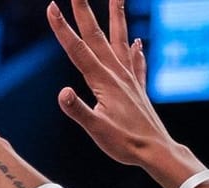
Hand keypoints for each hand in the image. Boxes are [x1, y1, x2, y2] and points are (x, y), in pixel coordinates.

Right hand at [45, 0, 181, 170]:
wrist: (157, 152)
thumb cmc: (126, 144)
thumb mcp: (97, 130)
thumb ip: (78, 110)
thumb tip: (62, 93)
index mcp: (103, 82)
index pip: (77, 50)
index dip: (62, 28)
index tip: (52, 6)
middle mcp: (117, 74)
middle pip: (96, 36)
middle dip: (84, 11)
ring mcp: (129, 79)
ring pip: (120, 40)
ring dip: (117, 17)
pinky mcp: (137, 89)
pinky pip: (136, 63)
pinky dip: (136, 51)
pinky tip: (138, 42)